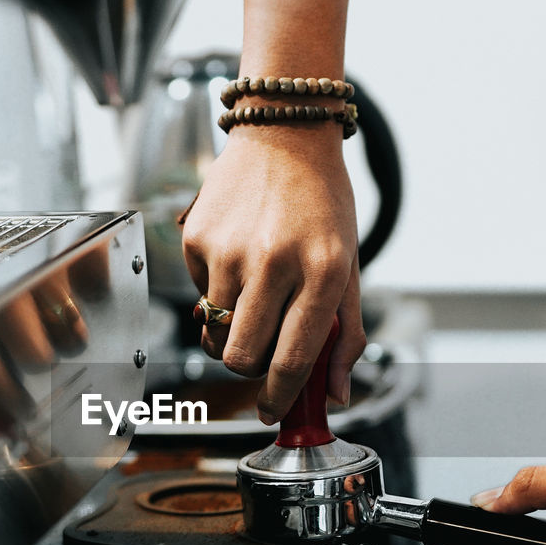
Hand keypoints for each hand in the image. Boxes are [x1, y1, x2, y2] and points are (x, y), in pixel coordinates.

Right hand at [182, 125, 365, 422]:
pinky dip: (217, 289)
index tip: (271, 411)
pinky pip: (199, 293)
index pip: (292, 359)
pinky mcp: (197, 237)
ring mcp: (229, 249)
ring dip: (232, 327)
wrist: (285, 133)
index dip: (279, 397)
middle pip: (240, 357)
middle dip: (249, 368)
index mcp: (323, 272)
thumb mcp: (349, 266)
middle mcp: (274, 261)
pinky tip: (238, 255)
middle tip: (262, 353)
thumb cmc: (322, 205)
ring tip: (254, 294)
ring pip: (215, 331)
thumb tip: (333, 394)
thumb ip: (345, 334)